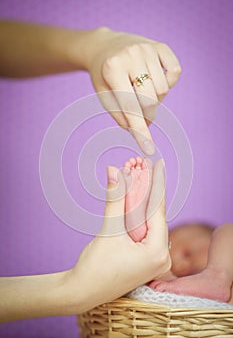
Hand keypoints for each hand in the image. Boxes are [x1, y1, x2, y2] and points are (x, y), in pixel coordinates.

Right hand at [64, 159, 170, 313]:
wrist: (81, 292)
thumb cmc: (95, 267)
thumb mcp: (109, 230)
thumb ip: (115, 198)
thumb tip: (114, 170)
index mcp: (158, 253)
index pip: (158, 210)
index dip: (157, 183)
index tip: (158, 163)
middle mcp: (162, 258)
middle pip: (155, 215)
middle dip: (147, 190)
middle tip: (143, 166)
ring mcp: (155, 260)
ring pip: (149, 222)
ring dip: (141, 201)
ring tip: (137, 177)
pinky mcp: (145, 260)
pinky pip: (144, 231)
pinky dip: (138, 215)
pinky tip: (134, 197)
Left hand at [84, 27, 181, 154]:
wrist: (104, 46)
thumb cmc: (104, 76)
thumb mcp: (104, 96)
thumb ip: (121, 116)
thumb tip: (140, 133)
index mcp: (112, 68)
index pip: (130, 107)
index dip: (140, 131)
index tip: (148, 149)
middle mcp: (131, 55)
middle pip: (150, 100)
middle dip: (147, 115)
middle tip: (140, 116)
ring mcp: (147, 48)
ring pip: (163, 90)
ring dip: (155, 99)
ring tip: (142, 93)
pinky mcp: (161, 46)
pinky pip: (175, 73)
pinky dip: (169, 82)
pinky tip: (154, 80)